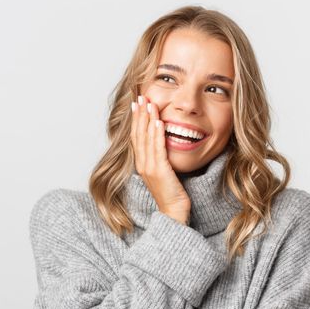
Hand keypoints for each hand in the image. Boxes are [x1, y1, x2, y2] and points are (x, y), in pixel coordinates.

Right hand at [130, 94, 190, 224]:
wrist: (174, 212)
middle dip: (139, 114)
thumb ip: (161, 158)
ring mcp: (149, 168)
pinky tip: (158, 122)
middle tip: (140, 96)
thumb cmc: (171, 193)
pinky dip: (157, 134)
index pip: (137, 136)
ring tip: (149, 103)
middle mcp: (143, 164)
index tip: (137, 104)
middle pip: (138, 134)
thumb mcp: (164, 172)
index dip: (136, 119)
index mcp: (142, 163)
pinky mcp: (160, 171)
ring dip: (147, 119)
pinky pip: (158, 149)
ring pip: (146, 138)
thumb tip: (164, 143)